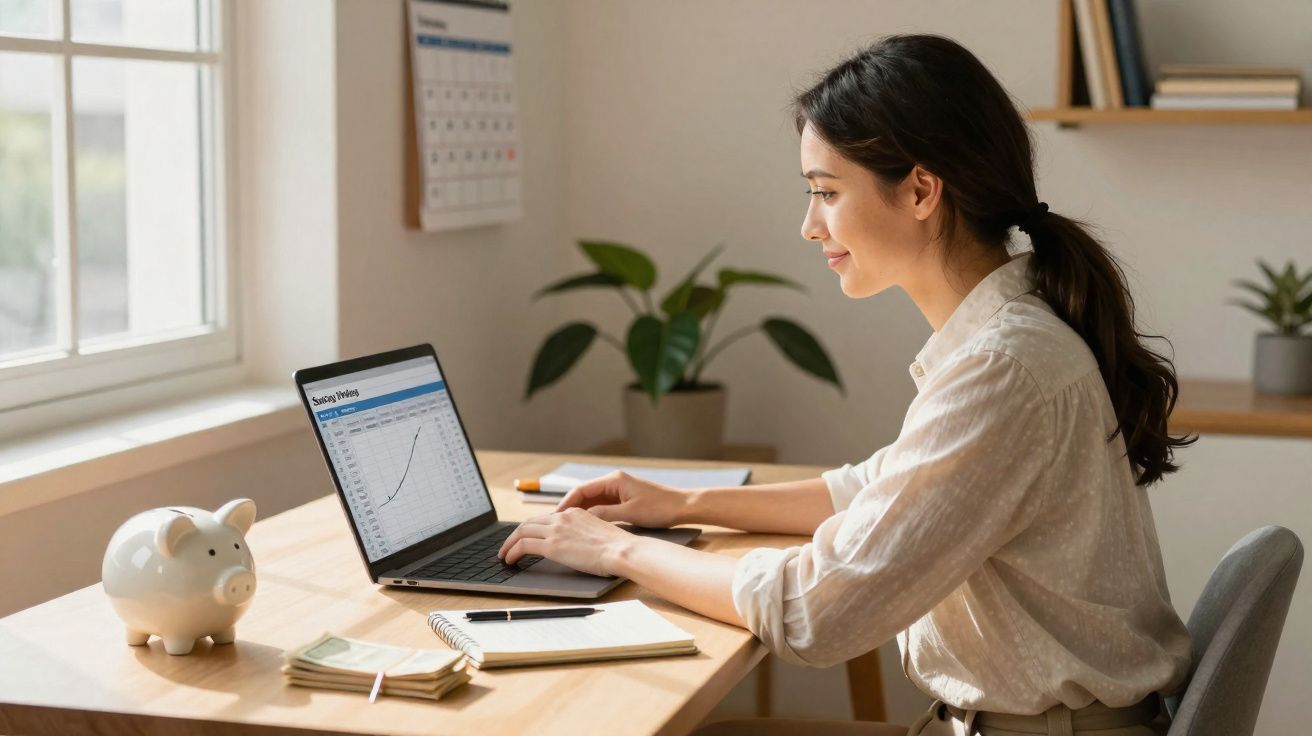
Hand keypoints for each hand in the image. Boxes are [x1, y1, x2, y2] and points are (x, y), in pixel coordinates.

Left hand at [497, 508, 637, 576]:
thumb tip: (575, 545)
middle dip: (515, 535)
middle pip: (529, 522)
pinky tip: (509, 560)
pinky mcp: (552, 545)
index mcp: (574, 513)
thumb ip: (583, 534)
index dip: (532, 528)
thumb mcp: (598, 533)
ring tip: (504, 555)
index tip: (526, 537)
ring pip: (521, 531)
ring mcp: (556, 530)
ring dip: (509, 544)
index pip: (545, 518)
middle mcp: (563, 517)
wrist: (622, 550)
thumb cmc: (617, 547)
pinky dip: (512, 552)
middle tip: (508, 546)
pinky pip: (523, 545)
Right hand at [553, 471, 689, 527]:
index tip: (555, 516)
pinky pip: (602, 505)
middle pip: (584, 494)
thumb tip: (582, 517)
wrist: (682, 506)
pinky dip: (592, 514)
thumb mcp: (630, 513)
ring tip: (567, 527)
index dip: (566, 503)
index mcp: (614, 480)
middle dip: (570, 508)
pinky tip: (585, 526)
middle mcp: (614, 482)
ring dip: (580, 512)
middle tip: (556, 523)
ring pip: (592, 501)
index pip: (582, 489)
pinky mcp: (624, 499)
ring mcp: (619, 490)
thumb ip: (605, 514)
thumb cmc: (660, 508)